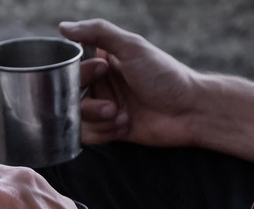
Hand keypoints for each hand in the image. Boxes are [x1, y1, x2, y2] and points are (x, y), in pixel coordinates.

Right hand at [60, 19, 199, 146]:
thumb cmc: (165, 76)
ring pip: (75, 119)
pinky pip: (87, 136)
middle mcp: (99, 84)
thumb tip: (64, 26)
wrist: (190, 112)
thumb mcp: (133, 47)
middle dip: (89, 104)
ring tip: (122, 116)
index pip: (69, 68)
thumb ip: (99, 32)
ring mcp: (102, 108)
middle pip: (67, 97)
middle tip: (112, 105)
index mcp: (101, 62)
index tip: (101, 71)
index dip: (80, 73)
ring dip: (98, 121)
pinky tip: (126, 125)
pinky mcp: (107, 130)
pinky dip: (105, 133)